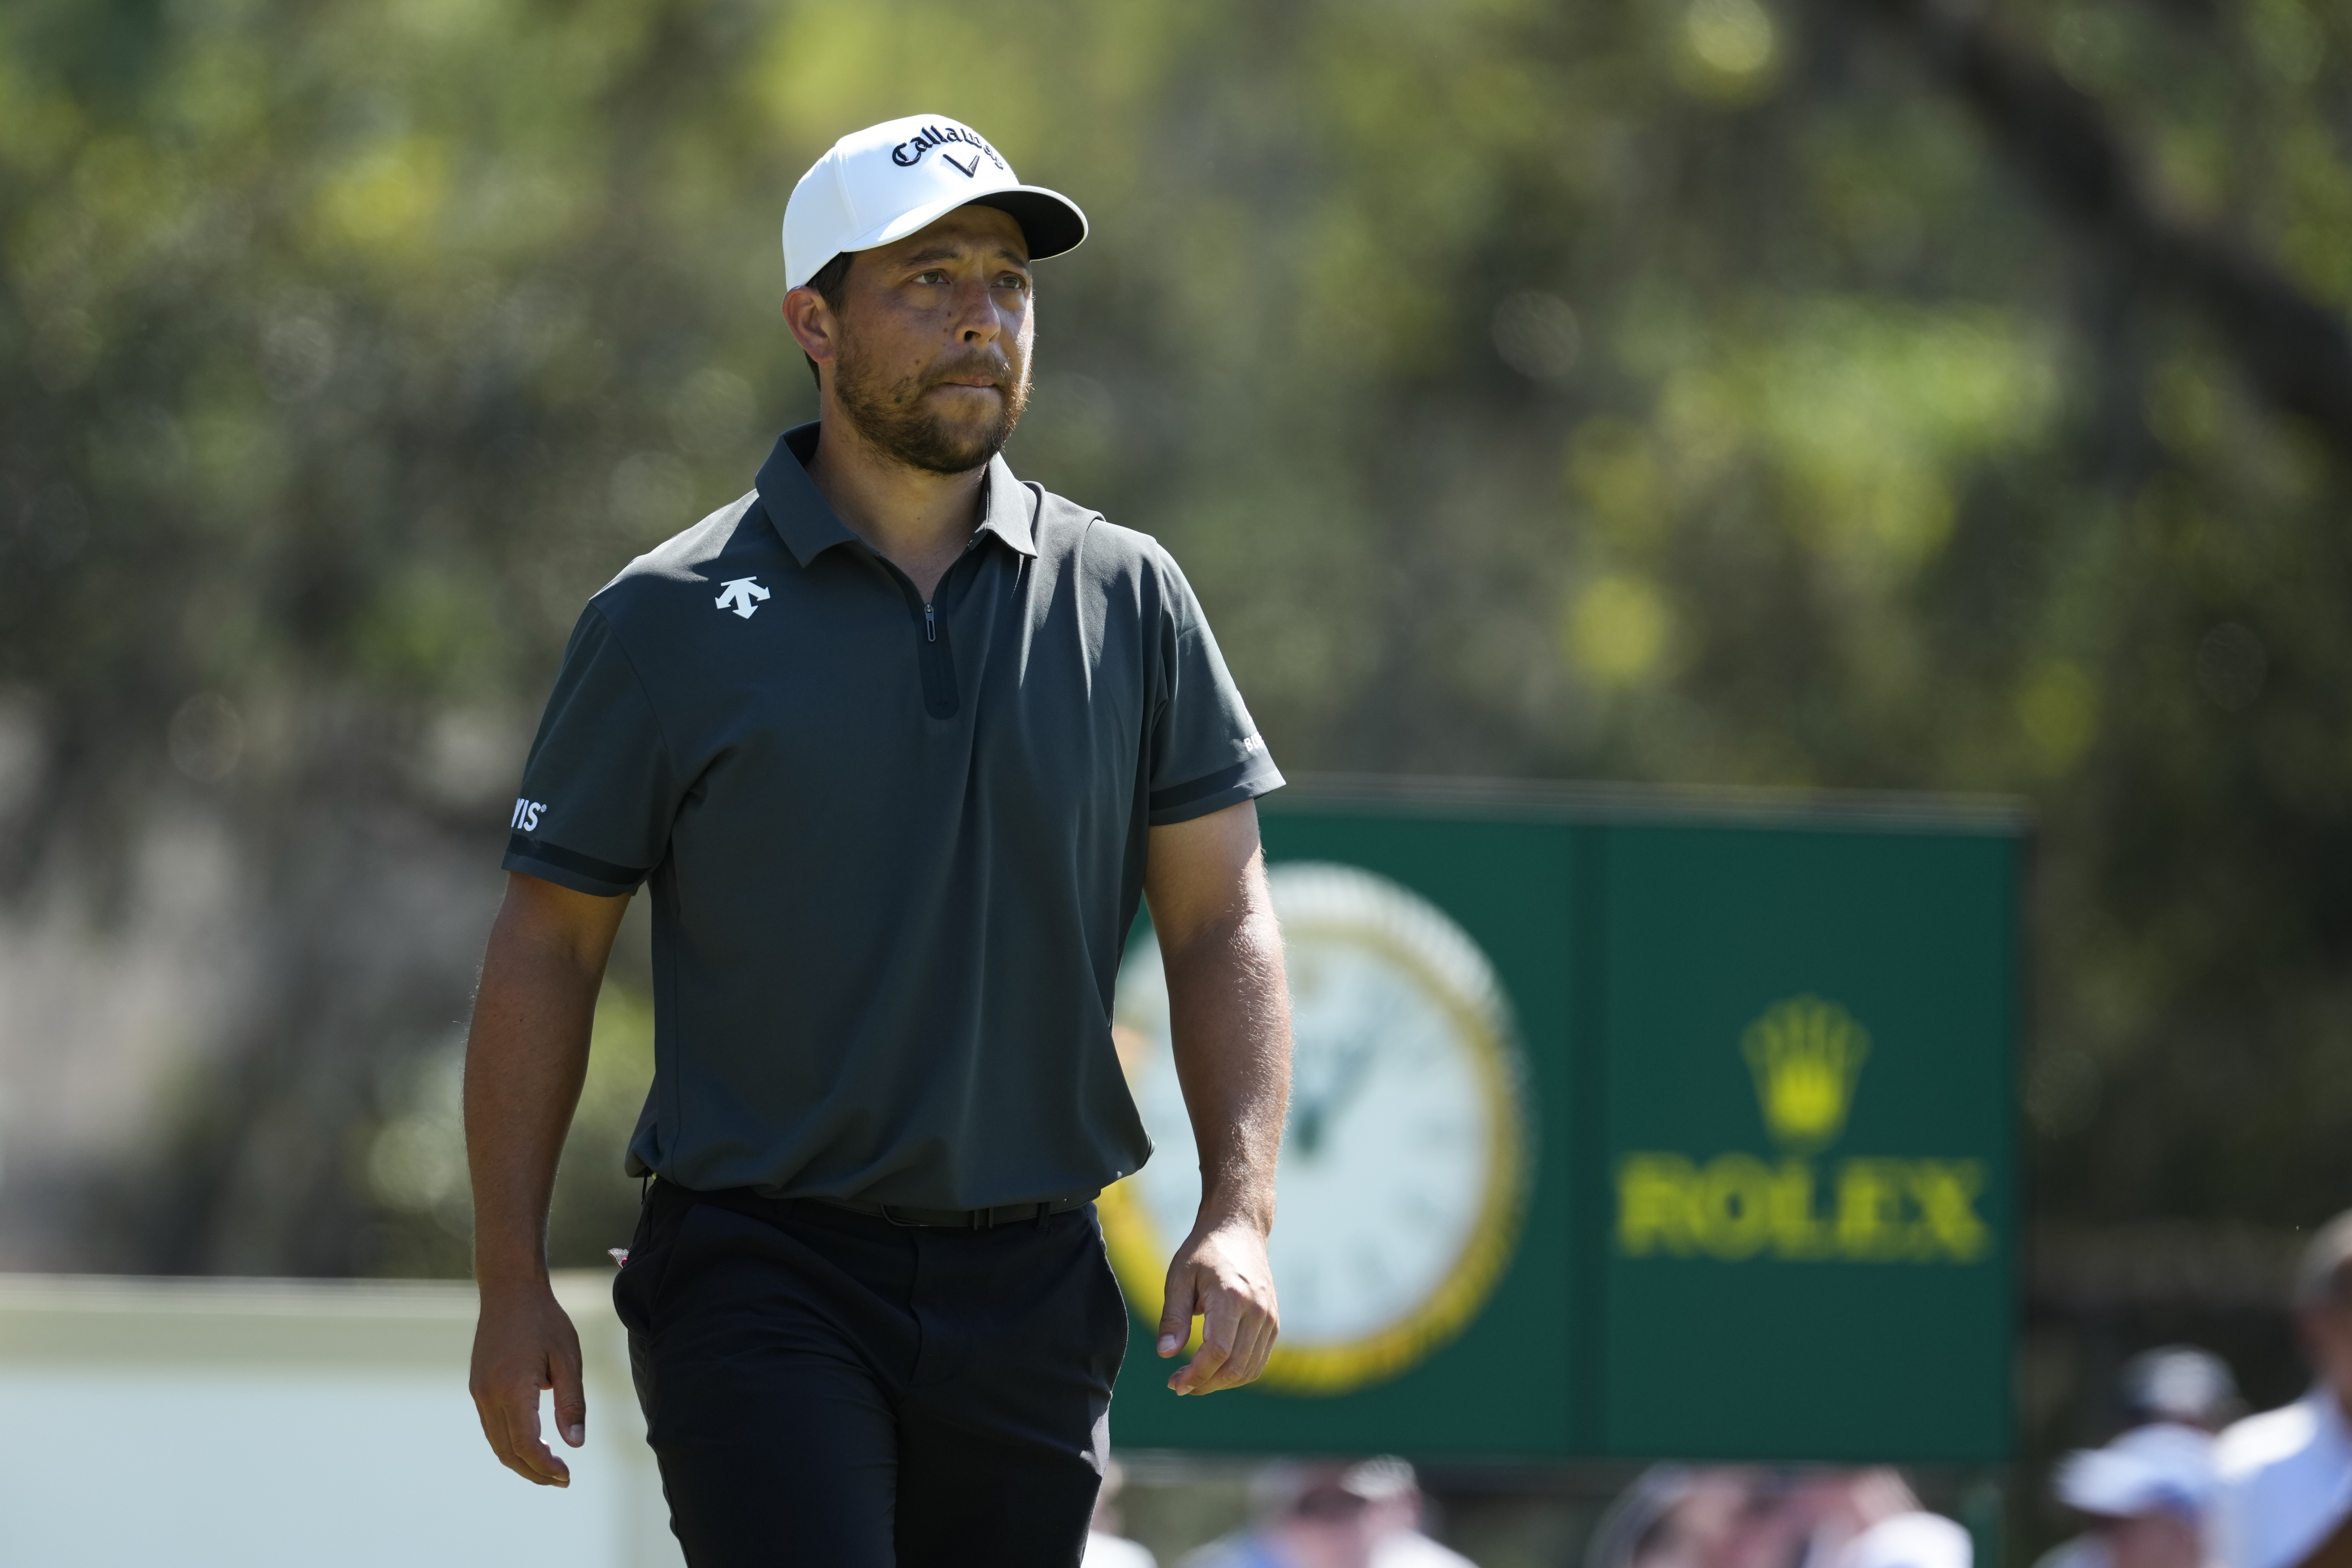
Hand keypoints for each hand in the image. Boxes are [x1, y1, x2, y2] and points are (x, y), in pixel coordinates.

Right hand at [469, 1279, 585, 1485]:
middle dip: (534, 1472)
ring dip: (520, 1462)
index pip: (526, 1444)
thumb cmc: (545, 1321)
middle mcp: (490, 1394)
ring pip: (496, 1443)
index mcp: (513, 1388)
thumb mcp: (568, 1359)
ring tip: (547, 1471)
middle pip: (508, 1451)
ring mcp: (479, 1392)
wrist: (509, 1291)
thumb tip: (575, 1444)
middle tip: (561, 1481)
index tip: (567, 1475)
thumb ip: (572, 1403)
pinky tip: (529, 1446)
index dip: (546, 1467)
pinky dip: (509, 1444)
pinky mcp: (477, 1387)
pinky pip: (491, 1427)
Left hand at [1157, 1217, 1278, 1394]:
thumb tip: (1166, 1354)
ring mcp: (1269, 1317)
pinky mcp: (1274, 1321)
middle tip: (1180, 1385)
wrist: (1239, 1230)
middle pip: (1236, 1366)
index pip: (1218, 1351)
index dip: (1196, 1374)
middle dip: (1206, 1384)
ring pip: (1249, 1369)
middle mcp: (1257, 1310)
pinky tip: (1215, 1369)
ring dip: (1221, 1383)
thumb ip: (1173, 1317)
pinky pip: (1258, 1360)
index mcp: (1232, 1297)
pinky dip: (1237, 1373)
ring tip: (1195, 1380)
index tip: (1174, 1383)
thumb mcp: (1179, 1277)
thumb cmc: (1204, 1252)